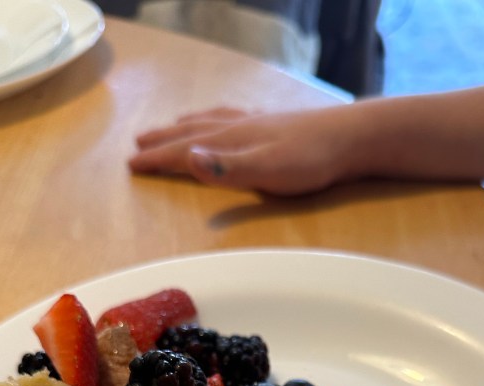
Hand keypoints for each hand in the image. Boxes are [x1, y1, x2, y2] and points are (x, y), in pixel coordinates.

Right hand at [129, 105, 356, 195]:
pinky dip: (215, 118)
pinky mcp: (274, 123)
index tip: (132, 165)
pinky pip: (232, 116)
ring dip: (185, 127)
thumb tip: (186, 159)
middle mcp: (239, 127)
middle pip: (191, 133)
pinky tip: (222, 120)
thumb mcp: (267, 171)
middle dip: (163, 141)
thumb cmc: (311, 161)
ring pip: (210, 121)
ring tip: (170, 127)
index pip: (185, 152)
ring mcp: (256, 122)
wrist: (351, 137)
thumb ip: (226, 168)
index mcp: (232, 141)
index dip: (158, 160)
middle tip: (137, 146)